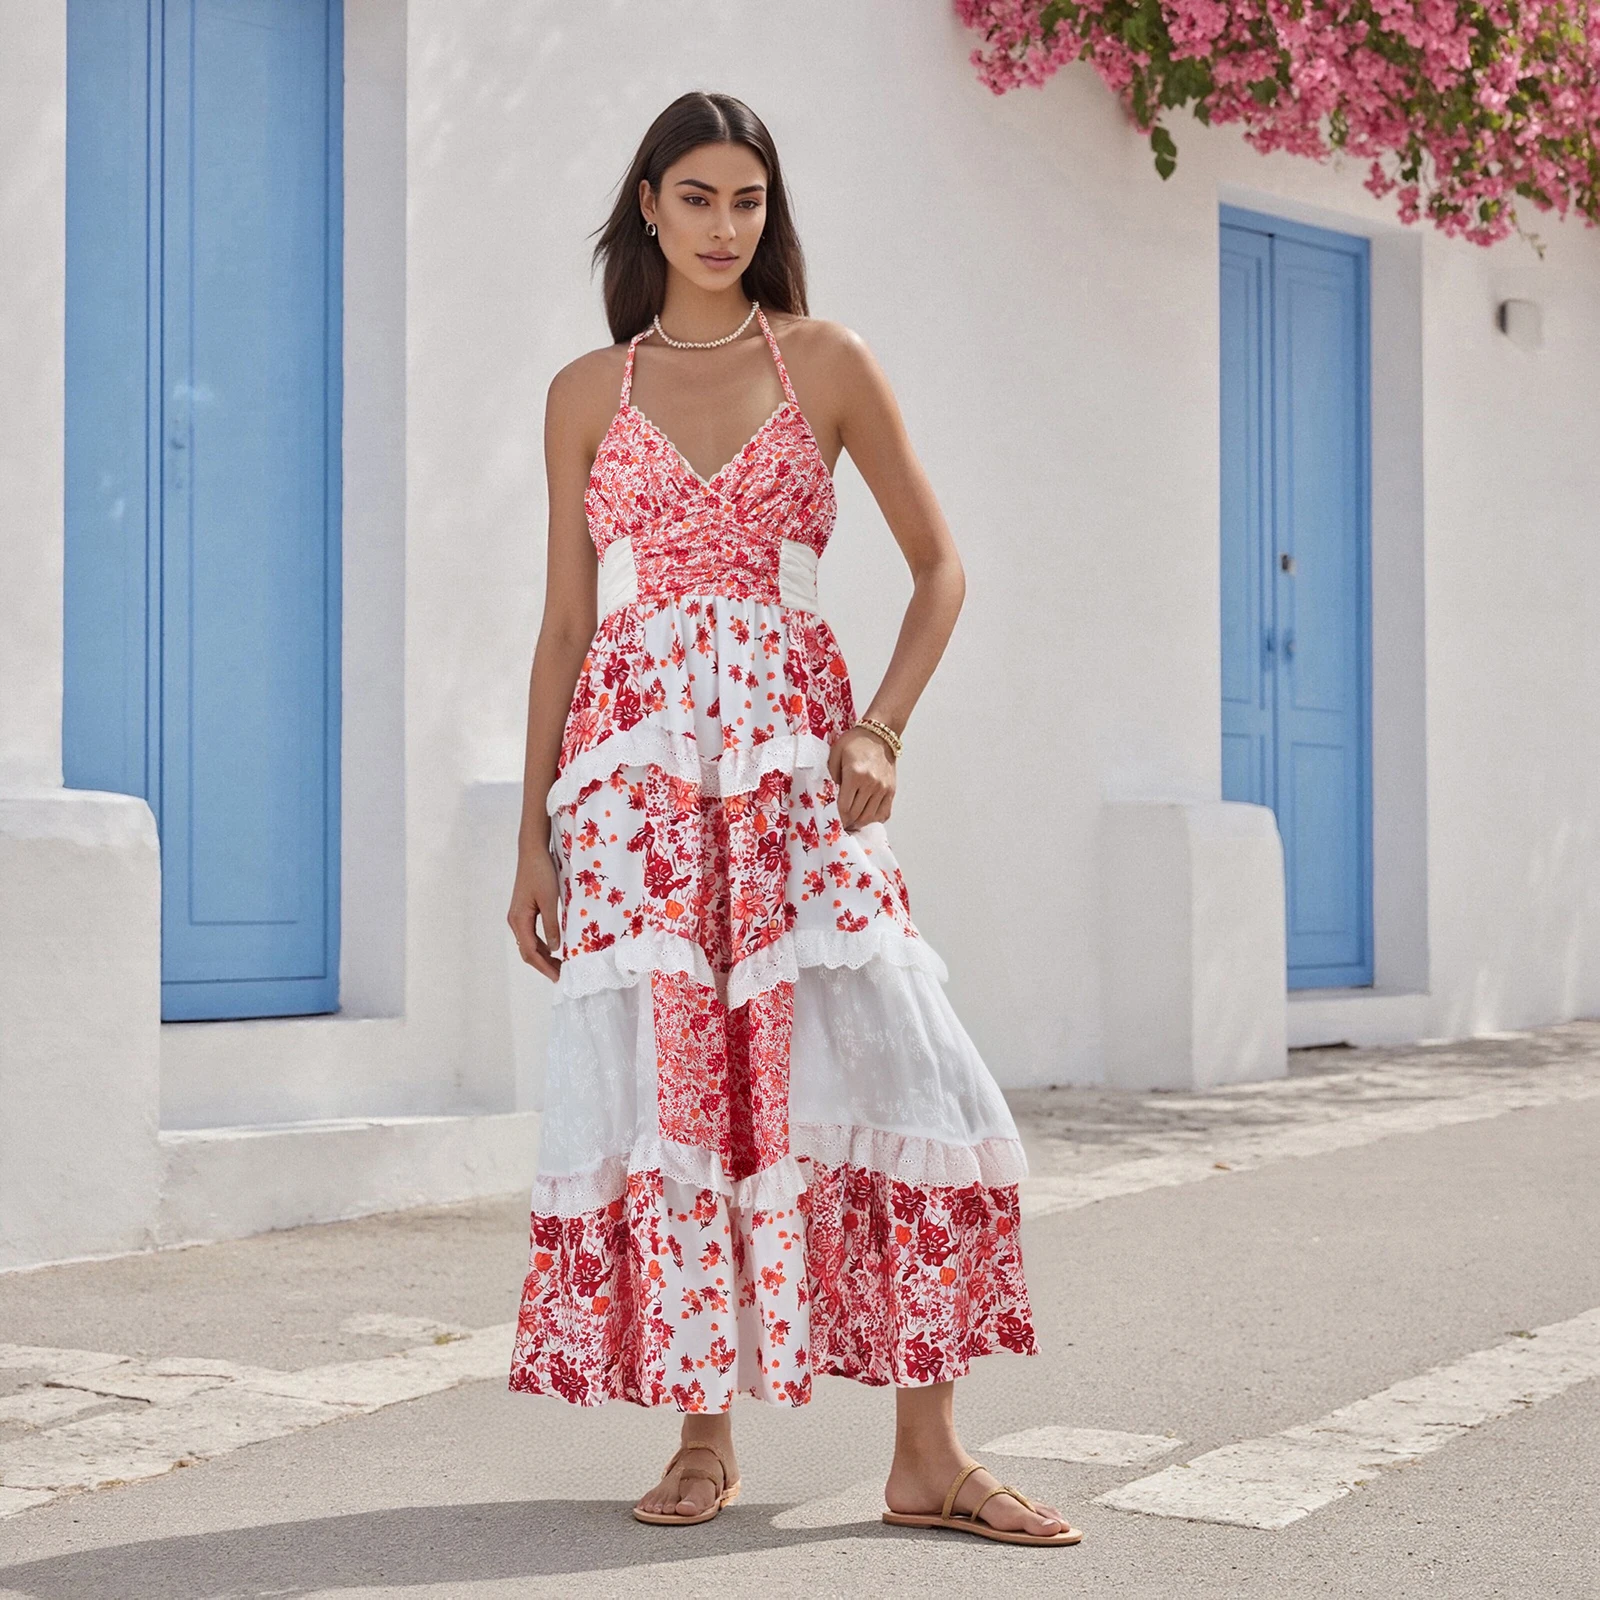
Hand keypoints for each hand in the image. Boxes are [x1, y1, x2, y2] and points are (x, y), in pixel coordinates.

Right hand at [507, 846, 562, 980]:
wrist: (533, 852)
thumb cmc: (541, 873)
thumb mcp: (549, 900)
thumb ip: (552, 925)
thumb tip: (555, 948)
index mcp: (519, 920)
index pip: (531, 952)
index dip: (544, 967)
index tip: (558, 977)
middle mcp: (515, 921)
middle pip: (528, 951)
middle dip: (544, 965)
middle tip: (562, 974)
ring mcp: (519, 916)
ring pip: (529, 943)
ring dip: (543, 956)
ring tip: (560, 964)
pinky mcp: (524, 911)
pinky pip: (531, 934)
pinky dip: (542, 944)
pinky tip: (554, 947)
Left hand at [829, 725, 896, 830]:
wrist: (880, 734)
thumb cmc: (856, 742)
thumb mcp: (835, 753)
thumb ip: (830, 775)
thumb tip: (832, 796)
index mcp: (855, 775)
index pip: (845, 807)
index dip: (838, 818)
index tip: (833, 822)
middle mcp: (871, 783)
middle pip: (857, 814)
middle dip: (847, 823)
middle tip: (841, 825)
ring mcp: (883, 788)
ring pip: (870, 817)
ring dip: (860, 823)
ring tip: (852, 823)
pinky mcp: (891, 790)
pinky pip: (884, 813)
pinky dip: (875, 819)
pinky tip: (866, 817)